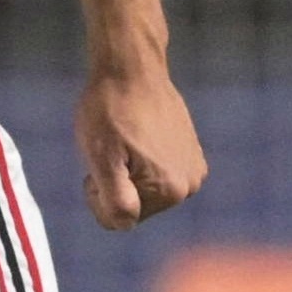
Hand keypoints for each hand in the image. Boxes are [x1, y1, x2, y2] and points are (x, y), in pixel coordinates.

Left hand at [76, 64, 204, 229]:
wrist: (131, 67)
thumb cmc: (109, 108)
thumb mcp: (100, 155)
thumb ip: (114, 198)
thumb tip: (125, 224)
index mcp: (169, 190)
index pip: (118, 219)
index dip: (97, 192)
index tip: (97, 162)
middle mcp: (189, 186)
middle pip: (136, 206)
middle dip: (115, 183)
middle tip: (110, 146)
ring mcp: (194, 169)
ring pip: (145, 189)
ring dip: (129, 170)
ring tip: (125, 137)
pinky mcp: (192, 153)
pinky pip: (157, 172)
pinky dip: (143, 159)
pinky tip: (139, 133)